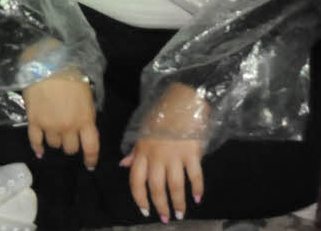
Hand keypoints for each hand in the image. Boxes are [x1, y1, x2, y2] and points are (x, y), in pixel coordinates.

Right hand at [23, 71, 98, 168]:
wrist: (47, 63)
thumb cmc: (70, 74)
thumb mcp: (86, 95)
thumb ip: (85, 114)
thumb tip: (82, 124)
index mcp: (85, 119)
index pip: (91, 147)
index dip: (91, 159)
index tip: (89, 165)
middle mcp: (68, 127)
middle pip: (70, 148)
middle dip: (71, 145)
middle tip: (68, 137)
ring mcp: (50, 125)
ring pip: (54, 144)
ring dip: (55, 140)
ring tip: (53, 132)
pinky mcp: (34, 121)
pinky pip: (35, 140)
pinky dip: (37, 147)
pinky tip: (39, 151)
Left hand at [120, 83, 209, 221]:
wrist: (182, 101)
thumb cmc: (161, 117)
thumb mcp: (143, 132)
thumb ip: (135, 152)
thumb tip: (123, 165)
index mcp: (142, 152)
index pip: (136, 180)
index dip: (139, 197)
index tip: (145, 211)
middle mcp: (156, 156)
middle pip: (156, 187)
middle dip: (160, 205)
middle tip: (166, 218)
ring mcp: (175, 155)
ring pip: (175, 185)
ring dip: (178, 202)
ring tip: (180, 214)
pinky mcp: (192, 153)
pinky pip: (194, 175)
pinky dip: (197, 188)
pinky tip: (197, 198)